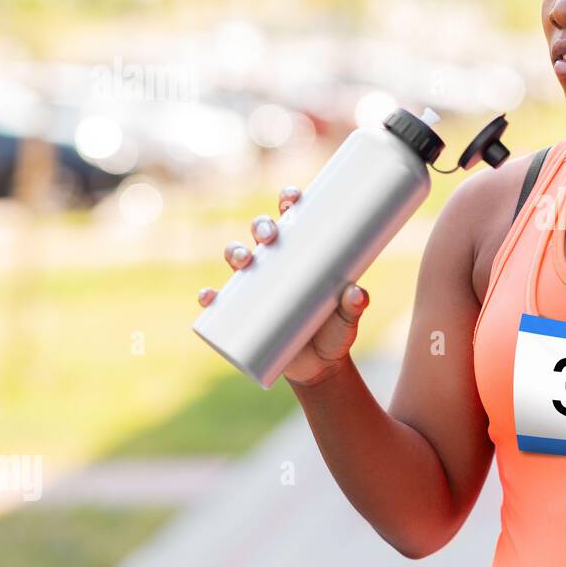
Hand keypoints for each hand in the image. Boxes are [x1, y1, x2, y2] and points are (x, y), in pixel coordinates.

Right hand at [196, 184, 369, 386]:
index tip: (293, 199)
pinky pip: (219, 303)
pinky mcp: (241, 314)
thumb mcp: (348, 318)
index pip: (292, 219)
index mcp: (301, 254)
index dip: (288, 202)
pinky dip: (210, 298)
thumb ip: (355, 305)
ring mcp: (256, 288)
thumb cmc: (335, 331)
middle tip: (270, 236)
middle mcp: (275, 265)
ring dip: (234, 252)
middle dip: (261, 227)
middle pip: (261, 234)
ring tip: (244, 260)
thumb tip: (356, 293)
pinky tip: (209, 297)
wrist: (319, 367)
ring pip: (237, 259)